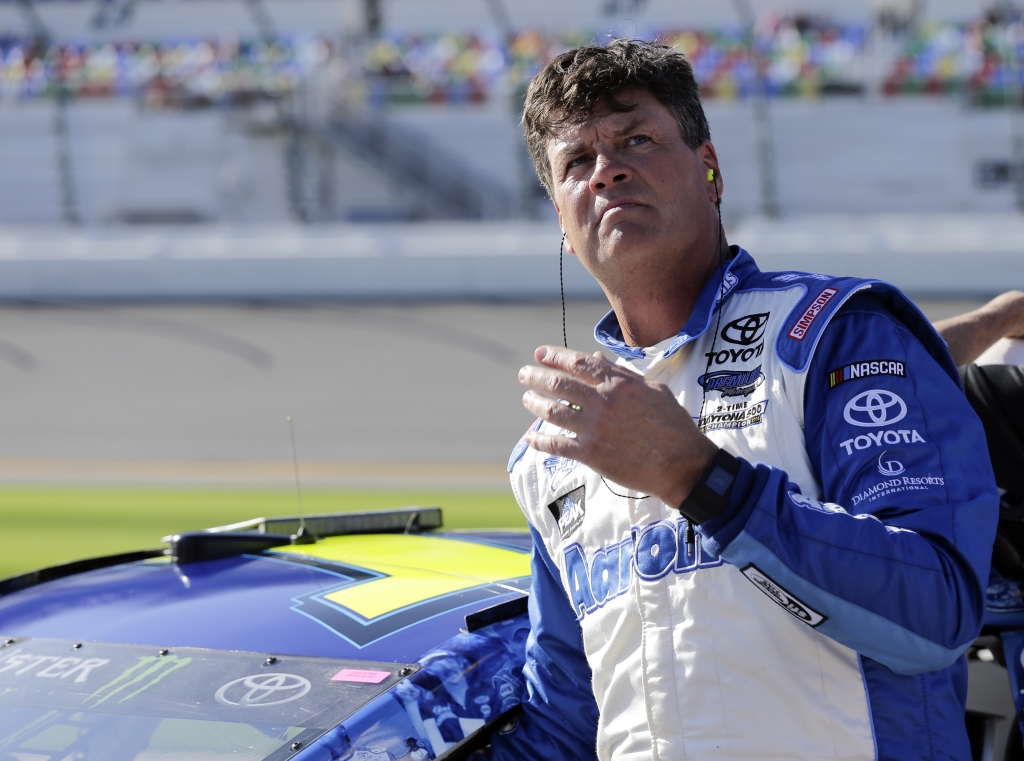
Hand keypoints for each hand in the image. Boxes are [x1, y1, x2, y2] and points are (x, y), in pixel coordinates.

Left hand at [519, 345, 718, 506]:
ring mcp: (594, 428)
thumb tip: (598, 360)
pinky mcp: (591, 454)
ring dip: (535, 403)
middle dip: (536, 376)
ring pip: (552, 411)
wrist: (682, 463)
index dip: (555, 356)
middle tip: (524, 374)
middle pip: (559, 384)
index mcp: (618, 383)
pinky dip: (540, 441)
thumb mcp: (653, 390)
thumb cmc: (673, 424)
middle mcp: (603, 402)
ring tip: (527, 398)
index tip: (540, 354)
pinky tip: (531, 438)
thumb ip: (623, 374)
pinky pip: (556, 445)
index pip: (579, 362)